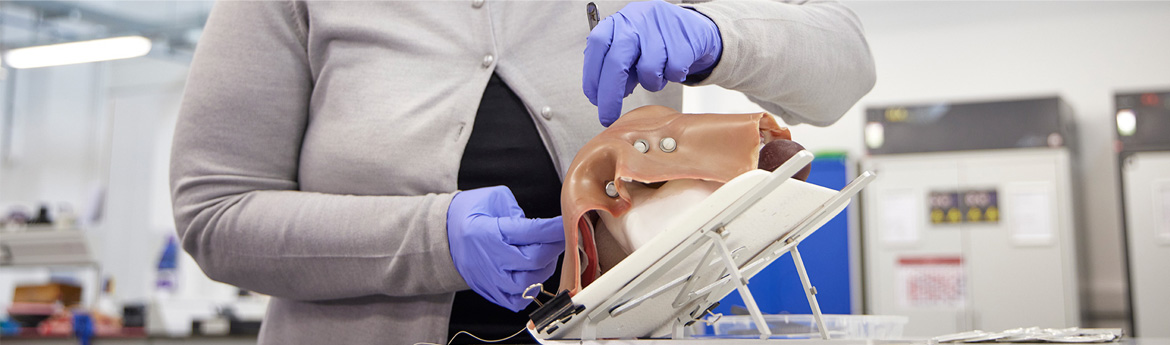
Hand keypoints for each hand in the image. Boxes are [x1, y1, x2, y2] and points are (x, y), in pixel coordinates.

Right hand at [447, 186, 564, 311]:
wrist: (442, 235)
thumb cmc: (468, 214)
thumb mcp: (492, 198)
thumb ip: (518, 210)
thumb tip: (539, 227)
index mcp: (490, 232)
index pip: (532, 233)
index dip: (555, 230)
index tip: (567, 224)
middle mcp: (490, 259)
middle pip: (534, 261)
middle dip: (554, 248)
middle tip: (558, 239)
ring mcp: (490, 279)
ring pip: (529, 284)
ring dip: (544, 269)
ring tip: (544, 256)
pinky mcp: (490, 291)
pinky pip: (517, 301)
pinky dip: (530, 290)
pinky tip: (532, 274)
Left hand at [583, 0, 722, 126]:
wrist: (695, 28)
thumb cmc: (658, 41)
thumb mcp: (632, 52)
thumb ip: (618, 71)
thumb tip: (605, 97)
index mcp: (620, 21)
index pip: (597, 45)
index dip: (591, 75)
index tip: (594, 98)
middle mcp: (637, 20)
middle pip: (616, 61)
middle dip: (610, 95)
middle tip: (608, 116)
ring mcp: (661, 27)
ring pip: (648, 70)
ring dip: (651, 83)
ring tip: (657, 75)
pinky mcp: (684, 38)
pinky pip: (673, 71)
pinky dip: (672, 77)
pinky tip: (673, 68)